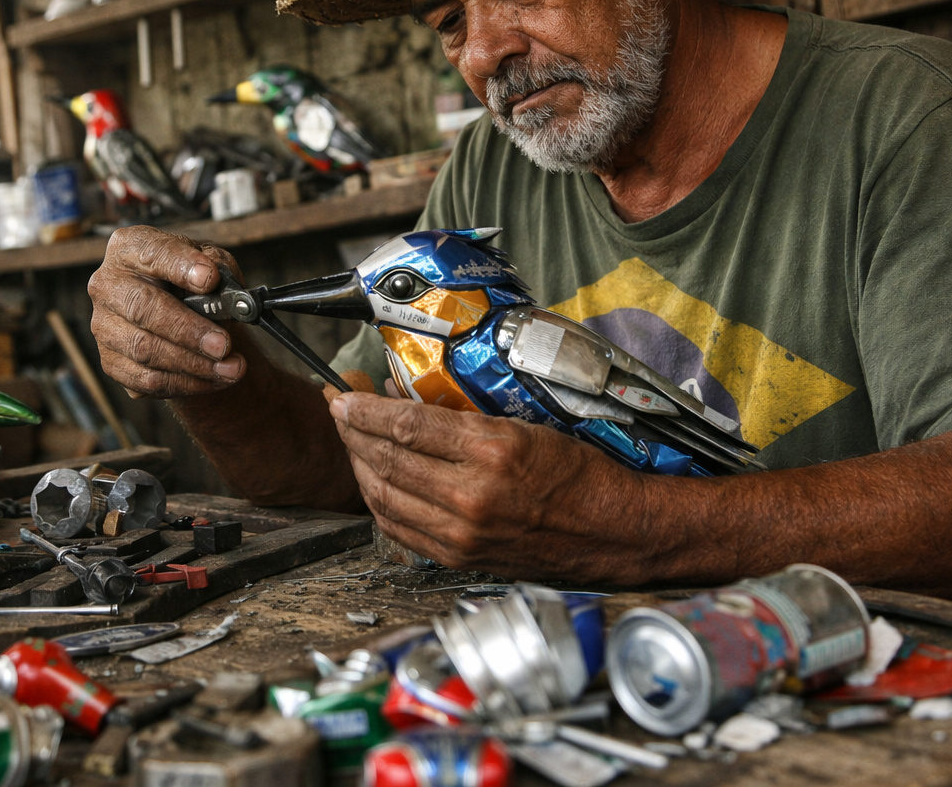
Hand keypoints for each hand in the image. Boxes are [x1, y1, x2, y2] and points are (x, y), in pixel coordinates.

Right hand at [87, 226, 246, 397]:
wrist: (182, 318)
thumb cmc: (192, 285)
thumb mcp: (210, 264)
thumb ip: (218, 267)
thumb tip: (220, 286)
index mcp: (130, 247)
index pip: (152, 253)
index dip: (181, 266)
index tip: (210, 279)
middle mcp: (108, 284)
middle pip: (142, 308)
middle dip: (187, 330)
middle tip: (222, 344)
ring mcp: (104, 325)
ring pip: (144, 349)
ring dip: (193, 364)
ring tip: (231, 367)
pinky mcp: (110, 361)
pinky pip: (146, 379)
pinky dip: (184, 383)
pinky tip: (212, 379)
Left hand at [327, 391, 637, 579]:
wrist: (613, 530)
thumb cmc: (579, 473)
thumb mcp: (524, 426)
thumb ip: (463, 418)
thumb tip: (409, 401)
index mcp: (491, 451)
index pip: (405, 425)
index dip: (364, 408)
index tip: (345, 394)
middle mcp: (471, 496)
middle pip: (386, 459)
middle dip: (352, 431)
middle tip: (338, 410)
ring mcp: (462, 533)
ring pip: (384, 495)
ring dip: (359, 465)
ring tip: (351, 442)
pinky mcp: (460, 557)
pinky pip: (399, 528)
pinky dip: (378, 501)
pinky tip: (374, 481)